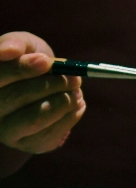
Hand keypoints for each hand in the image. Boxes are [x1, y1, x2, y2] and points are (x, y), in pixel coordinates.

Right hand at [0, 31, 85, 153]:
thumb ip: (15, 43)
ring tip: (76, 91)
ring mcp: (5, 131)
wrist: (42, 87)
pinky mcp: (26, 144)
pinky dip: (69, 116)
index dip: (21, 69)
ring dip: (62, 102)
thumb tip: (9, 50)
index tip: (45, 61)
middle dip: (50, 85)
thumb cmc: (29, 60)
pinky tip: (76, 104)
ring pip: (33, 119)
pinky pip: (49, 134)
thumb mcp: (24, 45)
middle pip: (15, 98)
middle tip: (74, 78)